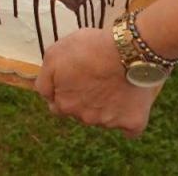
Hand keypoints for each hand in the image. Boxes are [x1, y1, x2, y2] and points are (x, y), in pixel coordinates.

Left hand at [36, 28, 161, 135]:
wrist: (126, 49)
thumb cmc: (89, 47)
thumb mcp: (54, 54)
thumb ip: (45, 79)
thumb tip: (46, 94)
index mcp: (63, 103)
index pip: (57, 105)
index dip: (66, 90)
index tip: (75, 78)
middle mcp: (83, 117)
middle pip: (80, 113)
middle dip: (84, 100)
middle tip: (95, 78)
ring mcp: (108, 122)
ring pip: (104, 119)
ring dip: (106, 106)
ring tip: (115, 82)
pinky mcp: (132, 122)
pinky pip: (130, 129)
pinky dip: (130, 119)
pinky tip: (132, 104)